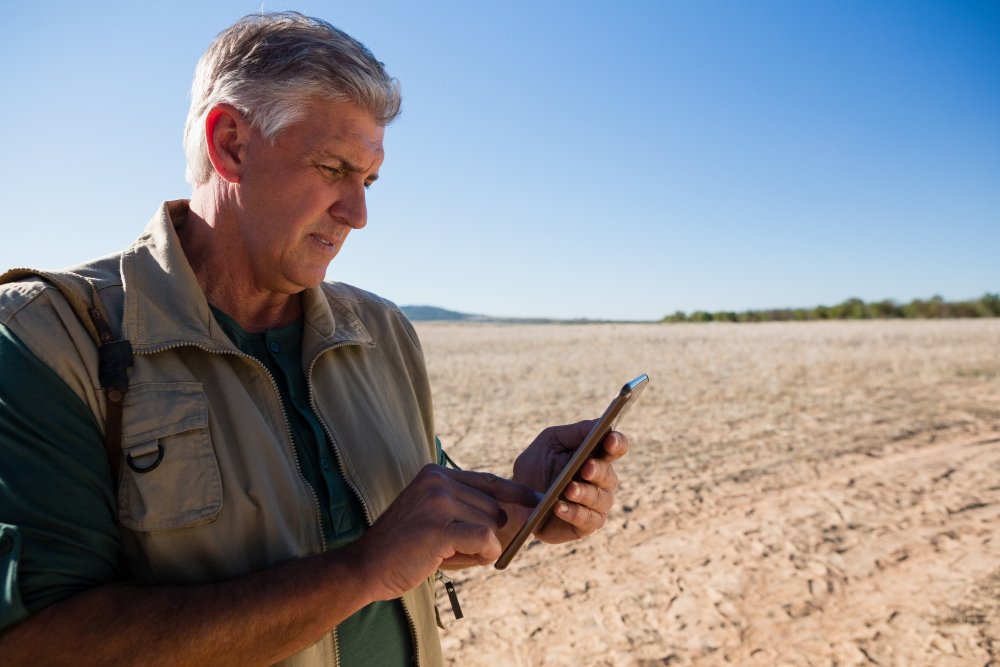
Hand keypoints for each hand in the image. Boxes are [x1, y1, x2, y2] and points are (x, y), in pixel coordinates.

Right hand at [351, 464, 538, 600]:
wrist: (366, 566)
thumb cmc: (404, 546)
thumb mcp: (434, 515)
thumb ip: (467, 508)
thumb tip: (516, 514)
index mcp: (436, 474)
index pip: (489, 480)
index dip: (516, 493)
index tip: (537, 501)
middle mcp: (438, 482)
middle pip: (495, 507)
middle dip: (485, 534)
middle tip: (453, 550)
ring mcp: (438, 502)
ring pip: (492, 526)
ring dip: (479, 549)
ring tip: (445, 554)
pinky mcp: (440, 528)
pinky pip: (486, 540)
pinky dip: (481, 556)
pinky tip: (452, 560)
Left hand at [509, 421, 628, 544]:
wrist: (516, 498)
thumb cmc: (536, 465)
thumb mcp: (550, 441)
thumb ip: (576, 432)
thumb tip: (600, 424)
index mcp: (596, 456)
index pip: (616, 448)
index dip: (617, 443)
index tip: (610, 439)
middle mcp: (601, 481)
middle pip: (609, 475)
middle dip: (598, 470)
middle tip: (586, 467)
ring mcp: (595, 504)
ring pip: (600, 499)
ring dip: (585, 493)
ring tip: (568, 489)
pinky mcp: (585, 525)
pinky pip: (587, 520)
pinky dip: (574, 513)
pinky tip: (559, 507)